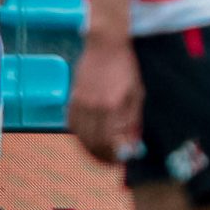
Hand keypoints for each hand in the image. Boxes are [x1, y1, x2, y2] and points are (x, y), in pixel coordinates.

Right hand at [67, 37, 142, 165]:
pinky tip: (88, 140)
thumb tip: (132, 143)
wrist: (105, 46)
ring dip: (90, 150)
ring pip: (81, 136)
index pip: (110, 141)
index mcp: (112, 106)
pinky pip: (72, 125)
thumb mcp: (137, 94)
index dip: (115, 155)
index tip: (121, 162)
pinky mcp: (72, 98)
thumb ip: (133, 120)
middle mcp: (93, 107)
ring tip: (100, 155)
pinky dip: (79, 136)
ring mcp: (80, 103)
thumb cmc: (126, 69)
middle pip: (94, 143)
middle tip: (111, 163)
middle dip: (102, 157)